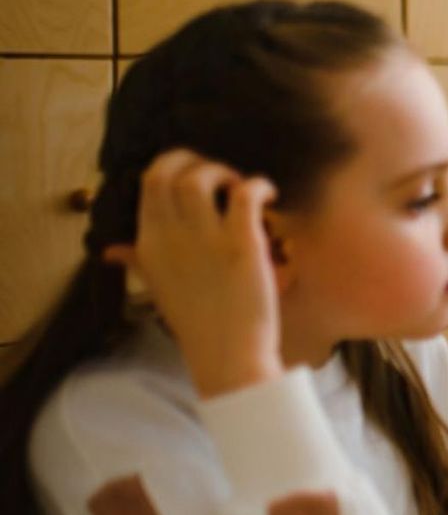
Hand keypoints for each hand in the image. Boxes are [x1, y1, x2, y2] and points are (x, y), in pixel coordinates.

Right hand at [100, 149, 282, 398]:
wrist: (227, 354)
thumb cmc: (197, 321)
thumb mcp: (157, 287)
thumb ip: (137, 262)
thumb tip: (111, 251)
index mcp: (147, 244)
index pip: (147, 184)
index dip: (171, 168)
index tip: (195, 175)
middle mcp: (169, 236)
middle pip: (165, 172)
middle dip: (192, 160)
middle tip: (218, 175)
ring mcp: (205, 239)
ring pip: (199, 177)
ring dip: (222, 172)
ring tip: (239, 188)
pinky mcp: (241, 244)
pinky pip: (245, 194)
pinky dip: (258, 185)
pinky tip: (269, 195)